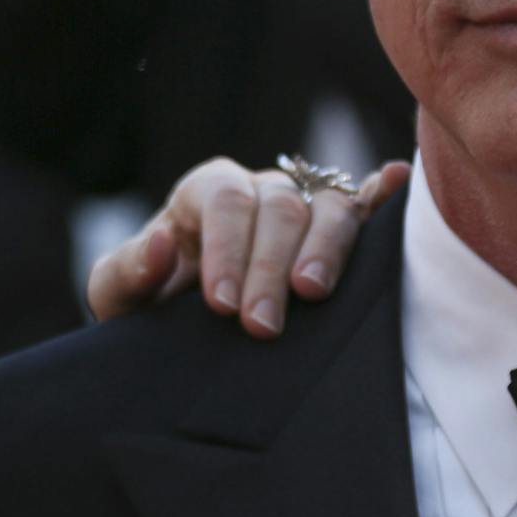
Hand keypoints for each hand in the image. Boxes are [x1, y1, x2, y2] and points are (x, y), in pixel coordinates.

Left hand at [88, 156, 409, 336]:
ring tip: (313, 292)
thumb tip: (162, 243)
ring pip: (326, 207)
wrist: (178, 336)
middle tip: (260, 326)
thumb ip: (127, 271)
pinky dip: (382, 196)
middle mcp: (258, 191)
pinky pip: (363, 206)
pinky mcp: (335, 235)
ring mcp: (302, 209)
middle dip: (269, 267)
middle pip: (278, 207)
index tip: (221, 305)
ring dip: (325, 247)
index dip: (226, 247)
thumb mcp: (119, 296)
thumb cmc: (150, 307)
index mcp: (205, 192)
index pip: (223, 198)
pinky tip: (398, 180)